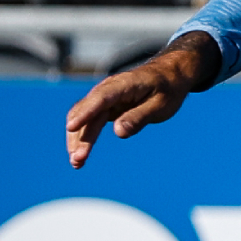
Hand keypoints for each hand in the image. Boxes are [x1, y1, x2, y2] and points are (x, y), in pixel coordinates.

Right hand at [65, 32, 219, 169]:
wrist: (169, 76)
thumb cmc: (167, 90)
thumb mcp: (161, 104)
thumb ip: (139, 117)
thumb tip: (119, 132)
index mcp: (124, 84)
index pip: (101, 98)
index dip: (86, 112)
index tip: (71, 127)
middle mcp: (108, 89)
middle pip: (88, 113)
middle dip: (80, 136)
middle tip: (78, 159)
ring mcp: (104, 98)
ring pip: (84, 119)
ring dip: (78, 140)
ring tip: (77, 163)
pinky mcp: (104, 107)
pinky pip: (89, 122)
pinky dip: (83, 137)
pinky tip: (79, 154)